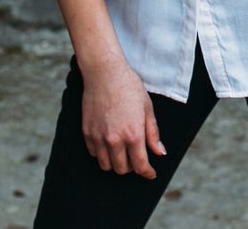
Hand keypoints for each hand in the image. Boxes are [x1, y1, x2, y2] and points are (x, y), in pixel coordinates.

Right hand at [81, 55, 164, 176]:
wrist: (104, 73)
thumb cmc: (129, 87)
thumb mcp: (147, 109)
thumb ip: (153, 134)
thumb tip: (160, 152)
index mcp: (133, 134)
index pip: (140, 165)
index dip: (147, 173)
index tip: (150, 174)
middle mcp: (114, 139)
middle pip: (122, 169)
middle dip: (131, 167)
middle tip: (136, 158)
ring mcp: (98, 137)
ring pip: (106, 165)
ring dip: (115, 163)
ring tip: (122, 152)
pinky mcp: (87, 132)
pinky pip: (94, 153)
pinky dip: (102, 153)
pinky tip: (109, 143)